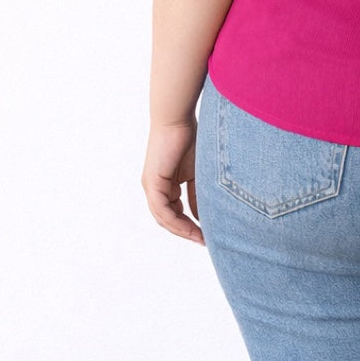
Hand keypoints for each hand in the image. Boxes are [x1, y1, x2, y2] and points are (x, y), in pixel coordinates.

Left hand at [142, 120, 205, 245]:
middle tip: (205, 242)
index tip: (208, 234)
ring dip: (182, 231)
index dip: (190, 226)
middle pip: (168, 219)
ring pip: (164, 218)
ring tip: (201, 238)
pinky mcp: (153, 182)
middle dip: (187, 232)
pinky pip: (162, 210)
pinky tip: (192, 227)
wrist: (177, 118)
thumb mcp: (198, 173)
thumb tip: (203, 217)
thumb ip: (198, 194)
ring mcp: (151, 186)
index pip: (175, 213)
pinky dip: (176, 221)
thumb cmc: (191, 138)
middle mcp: (155, 187)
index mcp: (165, 184)